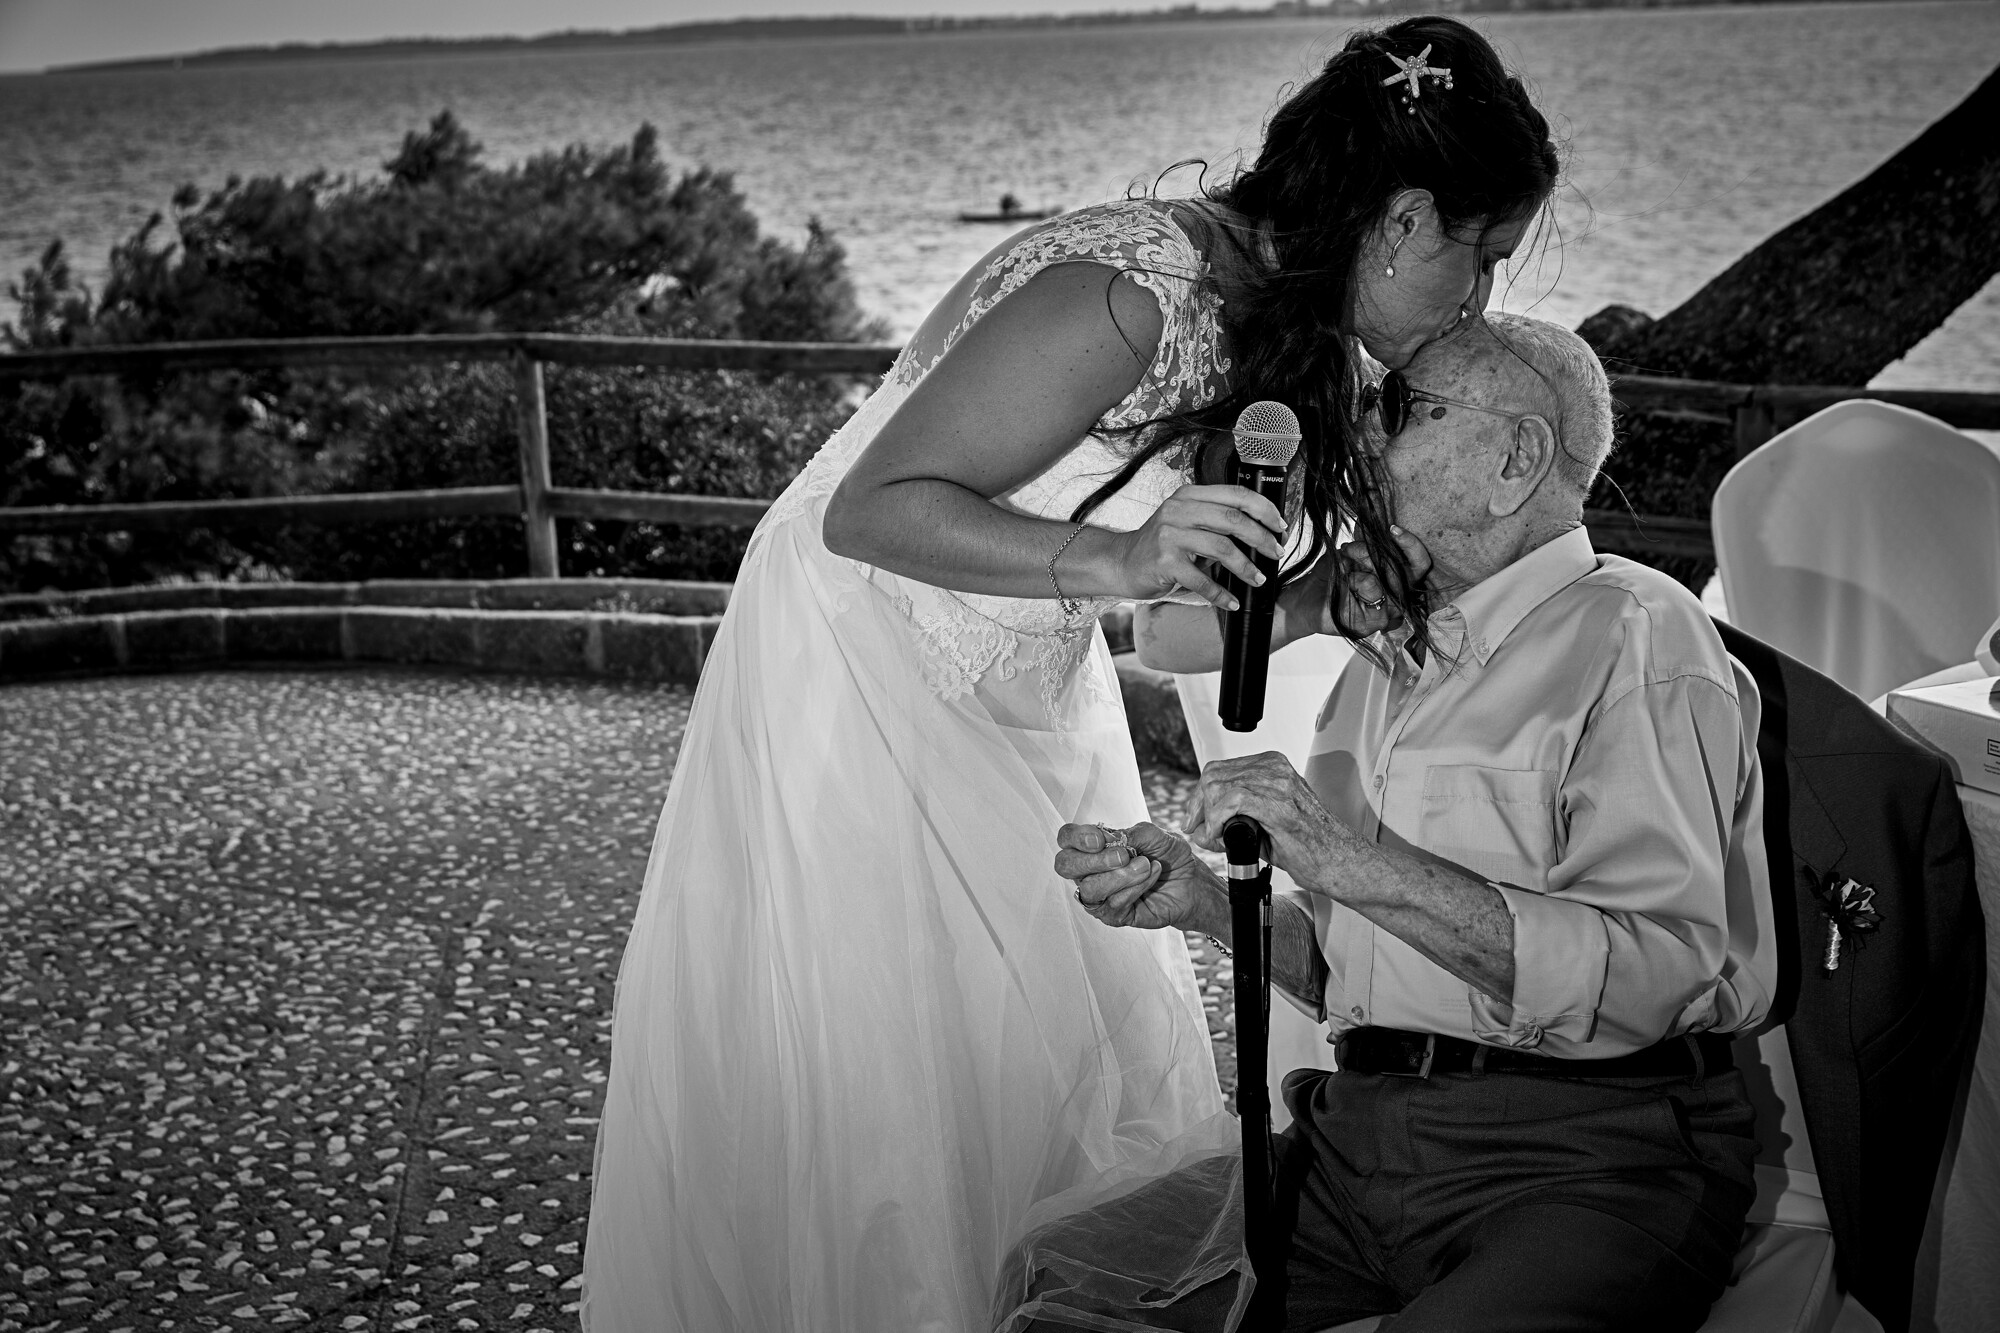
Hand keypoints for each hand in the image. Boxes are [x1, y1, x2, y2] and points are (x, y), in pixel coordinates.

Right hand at [1054, 821, 1219, 932]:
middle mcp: (1089, 871)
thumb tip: (1111, 840)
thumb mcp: (1156, 835)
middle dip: (1093, 861)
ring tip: (1146, 865)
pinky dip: (1134, 889)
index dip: (1076, 838)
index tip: (1100, 839)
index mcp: (1092, 846)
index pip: (1066, 839)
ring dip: (1120, 876)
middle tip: (1124, 856)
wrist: (1190, 882)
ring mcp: (1099, 895)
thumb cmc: (1168, 855)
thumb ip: (1132, 833)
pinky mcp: (1113, 915)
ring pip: (1089, 889)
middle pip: (1065, 865)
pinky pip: (1112, 905)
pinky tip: (1150, 877)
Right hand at [1110, 483, 1285, 610]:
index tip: (1279, 526)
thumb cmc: (1160, 545)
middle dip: (1261, 538)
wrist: (1122, 563)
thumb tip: (1261, 532)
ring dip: (1246, 567)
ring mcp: (1169, 535)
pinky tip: (1231, 601)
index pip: (1235, 494)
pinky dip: (1221, 593)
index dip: (1263, 509)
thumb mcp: (1186, 521)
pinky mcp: (1164, 562)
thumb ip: (1214, 520)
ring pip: (1221, 548)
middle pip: (1232, 519)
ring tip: (1258, 578)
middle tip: (1276, 553)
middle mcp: (1178, 510)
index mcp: (1189, 496)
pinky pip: (1201, 580)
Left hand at [1186, 753, 1357, 898]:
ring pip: (1218, 785)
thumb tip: (1198, 829)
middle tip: (1198, 831)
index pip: (1219, 769)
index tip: (1194, 819)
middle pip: (1213, 775)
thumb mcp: (1263, 824)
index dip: (1199, 795)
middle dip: (1198, 805)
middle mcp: (1274, 768)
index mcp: (1272, 767)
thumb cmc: (1308, 847)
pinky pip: (1232, 800)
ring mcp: (1277, 782)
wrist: (1338, 861)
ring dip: (1209, 816)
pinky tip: (1222, 836)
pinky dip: (1218, 820)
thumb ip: (1230, 820)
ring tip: (1217, 840)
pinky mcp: (1278, 803)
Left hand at [1327, 525, 1432, 637]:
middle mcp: (1396, 597)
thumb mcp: (1350, 554)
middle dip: (1372, 550)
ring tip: (1342, 565)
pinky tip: (1344, 583)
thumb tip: (1379, 528)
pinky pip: (1373, 586)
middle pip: (1404, 567)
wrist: (1304, 599)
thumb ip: (1369, 544)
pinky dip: (1355, 578)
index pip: (1420, 564)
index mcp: (1395, 582)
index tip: (1393, 529)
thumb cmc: (1329, 578)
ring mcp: (1388, 611)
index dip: (1412, 545)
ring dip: (1361, 560)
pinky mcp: (1376, 621)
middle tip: (1350, 549)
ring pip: (1388, 575)